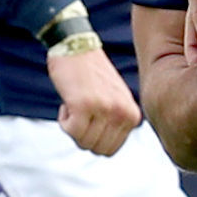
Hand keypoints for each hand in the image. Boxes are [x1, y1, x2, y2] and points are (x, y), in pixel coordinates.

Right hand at [50, 40, 142, 155]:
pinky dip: (63, 121)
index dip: (94, 137)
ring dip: (73, 126)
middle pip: (97, 150)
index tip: (92, 116)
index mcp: (133, 115)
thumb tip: (107, 151)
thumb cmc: (92, 74)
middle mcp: (122, 113)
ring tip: (77, 102)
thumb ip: (117, 124)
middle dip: (83, 136)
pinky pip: (70, 131)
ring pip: (83, 143)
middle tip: (81, 112)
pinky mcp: (84, 105)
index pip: (111, 150)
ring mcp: (104, 110)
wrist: (76, 46)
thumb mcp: (116, 100)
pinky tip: (68, 101)